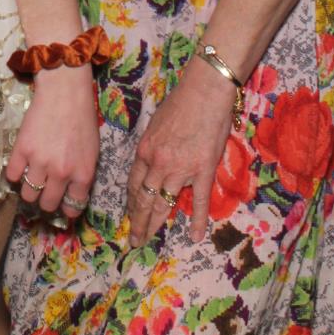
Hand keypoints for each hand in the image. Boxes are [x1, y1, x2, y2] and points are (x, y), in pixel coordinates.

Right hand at [4, 65, 99, 222]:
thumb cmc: (82, 119)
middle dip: (47, 202)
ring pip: (28, 195)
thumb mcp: (92, 151)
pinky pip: (12, 175)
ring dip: (30, 191)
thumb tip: (72, 193)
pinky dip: (14, 174)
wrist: (64, 93)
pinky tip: (20, 166)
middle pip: (48, 204)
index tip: (63, 205)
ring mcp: (39, 162)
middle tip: (45, 192)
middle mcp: (61, 173)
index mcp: (82, 174)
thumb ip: (82, 174)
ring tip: (32, 180)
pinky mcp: (21, 150)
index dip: (67, 209)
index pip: (73, 207)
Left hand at [126, 61, 236, 247]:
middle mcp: (158, 164)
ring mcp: (180, 169)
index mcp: (145, 151)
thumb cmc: (181, 103)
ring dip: (155, 225)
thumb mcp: (155, 125)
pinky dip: (197, 220)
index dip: (131, 204)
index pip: (133, 185)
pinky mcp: (203, 170)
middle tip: (134, 241)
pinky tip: (193, 236)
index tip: (129, 217)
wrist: (204, 92)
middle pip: (144, 200)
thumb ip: (152, 147)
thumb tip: (150, 160)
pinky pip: (198, 201)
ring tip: (148, 241)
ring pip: (164, 204)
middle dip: (137, 222)